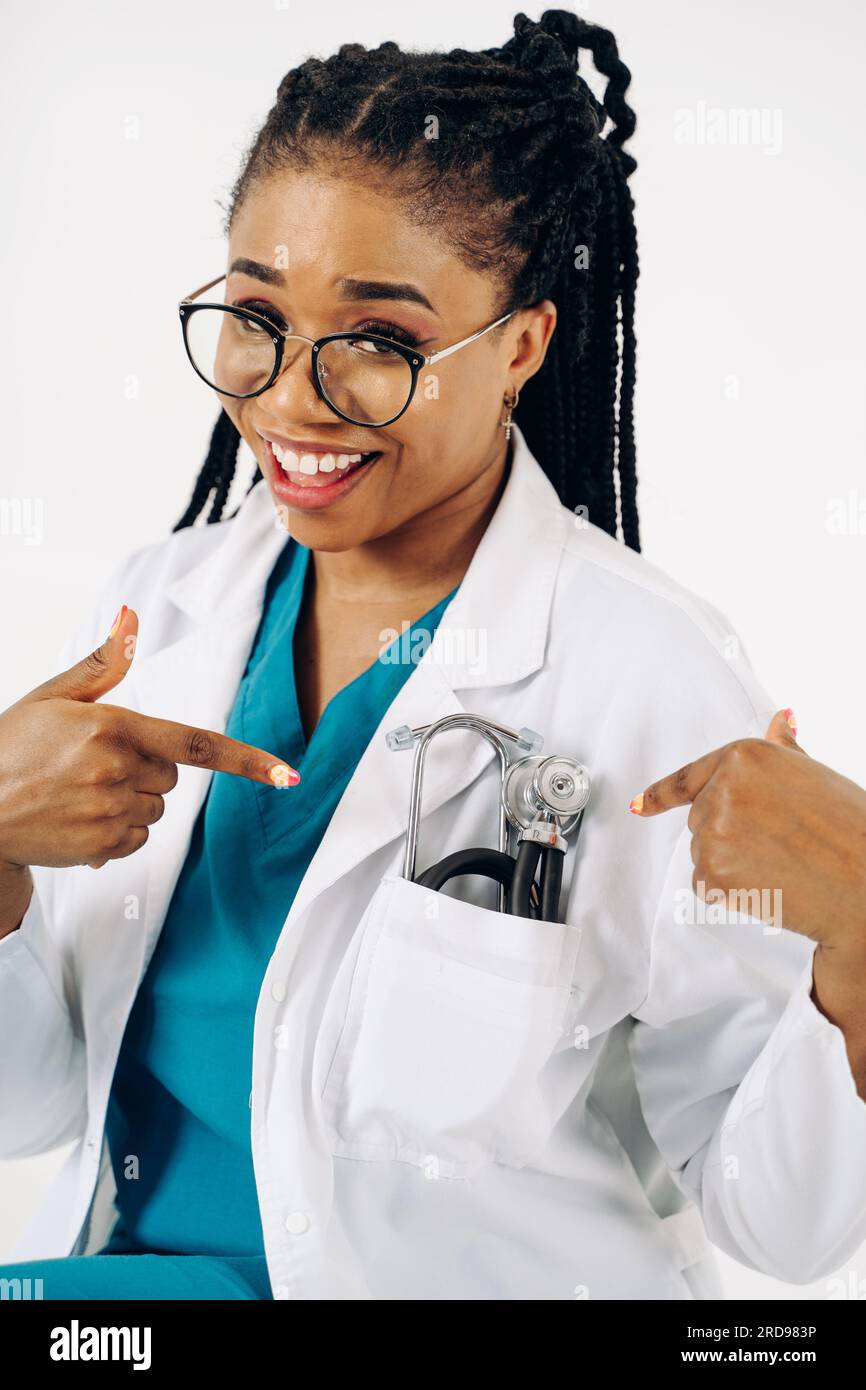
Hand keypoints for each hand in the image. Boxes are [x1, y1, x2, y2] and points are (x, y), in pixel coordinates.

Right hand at [0, 604, 299, 871]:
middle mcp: (115, 770)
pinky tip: (79, 817)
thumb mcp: (53, 696)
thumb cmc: (10, 747)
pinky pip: (138, 838)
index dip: (246, 761)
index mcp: (111, 726)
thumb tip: (131, 617)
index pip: (195, 744)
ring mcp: (109, 812)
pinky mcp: (102, 846)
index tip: (287, 774)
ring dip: (131, 800)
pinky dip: (118, 830)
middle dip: (146, 767)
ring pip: (156, 807)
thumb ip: (102, 664)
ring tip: (79, 791)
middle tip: (92, 763)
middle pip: (172, 775)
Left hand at [629, 709, 865, 951]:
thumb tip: (780, 721)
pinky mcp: (711, 873)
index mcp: (745, 757)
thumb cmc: (850, 829)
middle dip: (732, 833)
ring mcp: (713, 831)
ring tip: (782, 862)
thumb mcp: (815, 775)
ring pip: (705, 852)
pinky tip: (769, 884)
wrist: (865, 883)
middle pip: (702, 819)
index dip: (662, 794)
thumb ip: (783, 751)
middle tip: (781, 842)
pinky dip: (732, 891)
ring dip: (732, 863)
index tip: (641, 805)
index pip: (691, 776)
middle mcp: (723, 789)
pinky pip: (706, 883)